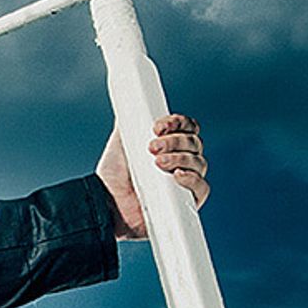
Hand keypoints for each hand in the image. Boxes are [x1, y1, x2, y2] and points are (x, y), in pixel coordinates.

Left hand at [97, 113, 208, 238]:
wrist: (106, 206)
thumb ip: (128, 122)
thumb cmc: (112, 179)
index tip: (158, 126)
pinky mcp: (186, 204)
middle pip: (194, 143)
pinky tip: (177, 176)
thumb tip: (128, 100)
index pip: (188, 128)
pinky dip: (192, 179)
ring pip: (199, 162)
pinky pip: (201, 188)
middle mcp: (181, 163)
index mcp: (170, 146)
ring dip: (180, 158)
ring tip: (157, 163)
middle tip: (152, 147)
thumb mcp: (120, 144)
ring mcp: (185, 183)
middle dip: (175, 141)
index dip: (178, 123)